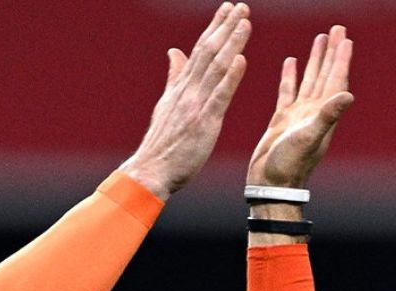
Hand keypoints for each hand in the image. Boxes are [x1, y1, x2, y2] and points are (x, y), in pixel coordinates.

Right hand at [119, 2, 250, 199]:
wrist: (150, 171)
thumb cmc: (162, 145)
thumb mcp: (166, 105)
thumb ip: (175, 77)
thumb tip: (175, 52)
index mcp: (181, 88)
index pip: (200, 51)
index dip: (215, 28)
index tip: (227, 9)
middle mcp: (188, 91)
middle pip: (209, 52)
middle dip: (225, 27)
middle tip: (241, 6)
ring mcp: (195, 105)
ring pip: (216, 68)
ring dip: (231, 43)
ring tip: (245, 22)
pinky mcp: (204, 123)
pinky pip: (219, 96)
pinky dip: (230, 77)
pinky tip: (241, 60)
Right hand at [246, 25, 352, 188]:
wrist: (270, 184)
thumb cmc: (290, 166)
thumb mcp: (310, 138)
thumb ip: (328, 116)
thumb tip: (348, 95)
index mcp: (323, 114)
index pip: (336, 79)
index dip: (341, 59)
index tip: (345, 38)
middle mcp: (314, 112)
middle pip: (326, 74)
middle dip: (332, 52)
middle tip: (337, 29)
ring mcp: (298, 115)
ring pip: (309, 80)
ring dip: (315, 60)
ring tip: (320, 39)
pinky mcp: (281, 120)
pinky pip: (288, 91)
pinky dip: (290, 76)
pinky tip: (291, 62)